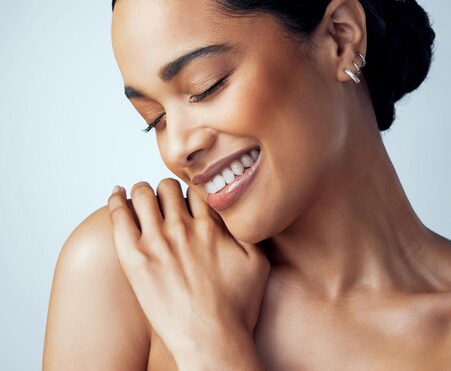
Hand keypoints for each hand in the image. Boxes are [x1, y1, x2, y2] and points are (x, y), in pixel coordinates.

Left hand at [107, 178, 269, 366]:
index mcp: (213, 225)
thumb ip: (248, 230)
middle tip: (164, 198)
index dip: (192, 190)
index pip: (196, 189)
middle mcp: (184, 227)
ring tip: (141, 196)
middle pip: (169, 187)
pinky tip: (117, 194)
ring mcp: (157, 241)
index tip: (187, 196)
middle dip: (167, 189)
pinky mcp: (135, 258)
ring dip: (143, 191)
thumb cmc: (237, 307)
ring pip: (144, 194)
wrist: (213, 340)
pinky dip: (116, 200)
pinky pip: (119, 216)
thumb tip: (241, 212)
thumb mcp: (258, 261)